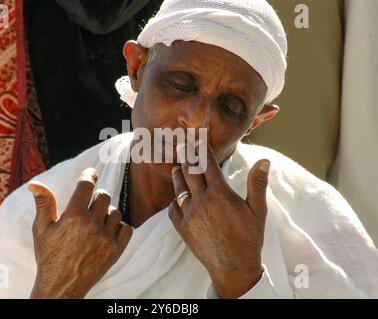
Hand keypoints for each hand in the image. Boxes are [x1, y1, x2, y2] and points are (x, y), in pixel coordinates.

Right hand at [28, 168, 132, 298]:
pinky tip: (108, 230)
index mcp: (73, 217)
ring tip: (96, 220)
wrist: (61, 286)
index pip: (87, 185)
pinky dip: (119, 226)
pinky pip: (126, 228)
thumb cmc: (48, 256)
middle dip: (97, 196)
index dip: (89, 175)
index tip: (91, 172)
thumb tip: (34, 183)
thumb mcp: (41, 229)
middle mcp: (91, 225)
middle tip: (90, 204)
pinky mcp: (116, 251)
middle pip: (104, 196)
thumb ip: (43, 204)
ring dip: (107, 212)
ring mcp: (106, 239)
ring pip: (115, 211)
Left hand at [168, 145, 269, 298]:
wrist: (233, 267)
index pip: (208, 164)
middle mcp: (202, 200)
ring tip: (177, 168)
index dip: (202, 149)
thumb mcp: (257, 210)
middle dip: (186, 156)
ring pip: (179, 188)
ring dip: (178, 176)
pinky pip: (172, 209)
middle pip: (190, 171)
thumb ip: (257, 184)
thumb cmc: (249, 238)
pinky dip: (173, 201)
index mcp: (220, 193)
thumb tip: (264, 161)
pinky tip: (175, 198)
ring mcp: (189, 214)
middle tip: (182, 146)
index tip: (197, 139)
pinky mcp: (182, 228)